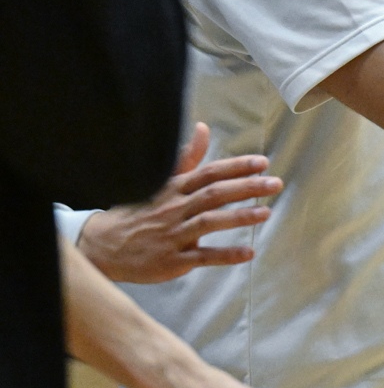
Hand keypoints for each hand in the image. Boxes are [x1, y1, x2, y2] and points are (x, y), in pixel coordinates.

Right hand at [78, 123, 281, 282]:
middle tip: (275, 183)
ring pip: (209, 222)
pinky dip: (225, 255)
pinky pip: (202, 256)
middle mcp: (175, 209)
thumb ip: (188, 157)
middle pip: (214, 194)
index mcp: (174, 189)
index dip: (236, 167)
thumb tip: (204, 128)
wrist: (104, 246)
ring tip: (266, 213)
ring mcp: (173, 235)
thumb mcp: (161, 181)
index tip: (263, 163)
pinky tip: (248, 253)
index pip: (209, 173)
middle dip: (246, 187)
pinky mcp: (172, 260)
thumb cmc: (140, 211)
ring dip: (238, 217)